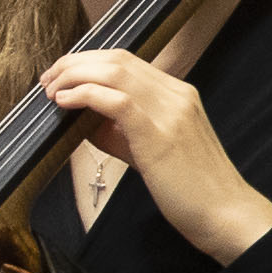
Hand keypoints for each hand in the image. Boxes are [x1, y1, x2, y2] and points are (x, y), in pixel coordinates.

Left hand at [39, 47, 271, 261]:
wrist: (225, 213)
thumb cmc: (185, 186)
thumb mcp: (149, 146)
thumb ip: (117, 126)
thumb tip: (78, 112)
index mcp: (177, 93)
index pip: (125, 60)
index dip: (85, 61)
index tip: (58, 77)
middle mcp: (177, 94)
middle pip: (116, 59)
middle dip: (73, 64)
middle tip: (46, 82)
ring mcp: (172, 111)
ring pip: (115, 72)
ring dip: (74, 77)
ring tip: (51, 93)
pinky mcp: (161, 134)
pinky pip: (118, 101)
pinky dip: (86, 94)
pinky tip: (64, 102)